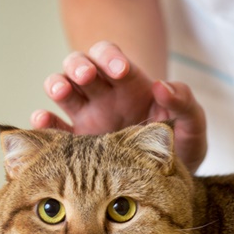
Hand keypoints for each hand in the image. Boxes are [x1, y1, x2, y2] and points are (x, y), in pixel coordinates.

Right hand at [31, 41, 206, 172]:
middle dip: (80, 65)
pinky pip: (54, 129)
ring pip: (61, 88)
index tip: (121, 70)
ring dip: (57, 84)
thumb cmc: (181, 143)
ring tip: (61, 91)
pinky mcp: (76, 143)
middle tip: (88, 76)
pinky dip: (43, 122)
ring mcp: (86, 117)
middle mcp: (103, 95)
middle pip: (79, 65)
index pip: (111, 57)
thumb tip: (161, 86)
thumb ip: (184, 103)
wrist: (170, 176)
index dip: (111, 56)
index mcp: (129, 84)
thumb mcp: (192, 124)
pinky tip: (42, 121)